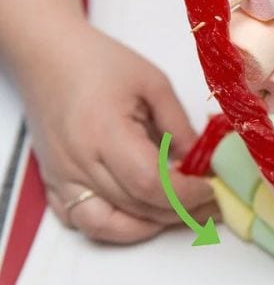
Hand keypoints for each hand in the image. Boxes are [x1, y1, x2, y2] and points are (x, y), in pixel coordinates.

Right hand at [21, 20, 217, 243]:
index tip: (212, 188)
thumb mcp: (153, 83)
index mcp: (105, 132)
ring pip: (112, 225)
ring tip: (186, 212)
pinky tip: (146, 216)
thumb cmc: (100, 62)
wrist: (49, 57)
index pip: (150, 183)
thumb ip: (178, 125)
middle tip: (212, 203)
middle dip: (182, 211)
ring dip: (154, 224)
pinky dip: (118, 227)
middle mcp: (79, 163)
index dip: (186, 193)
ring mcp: (62, 178)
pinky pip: (84, 223)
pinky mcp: (53, 184)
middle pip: (137, 207)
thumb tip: (201, 161)